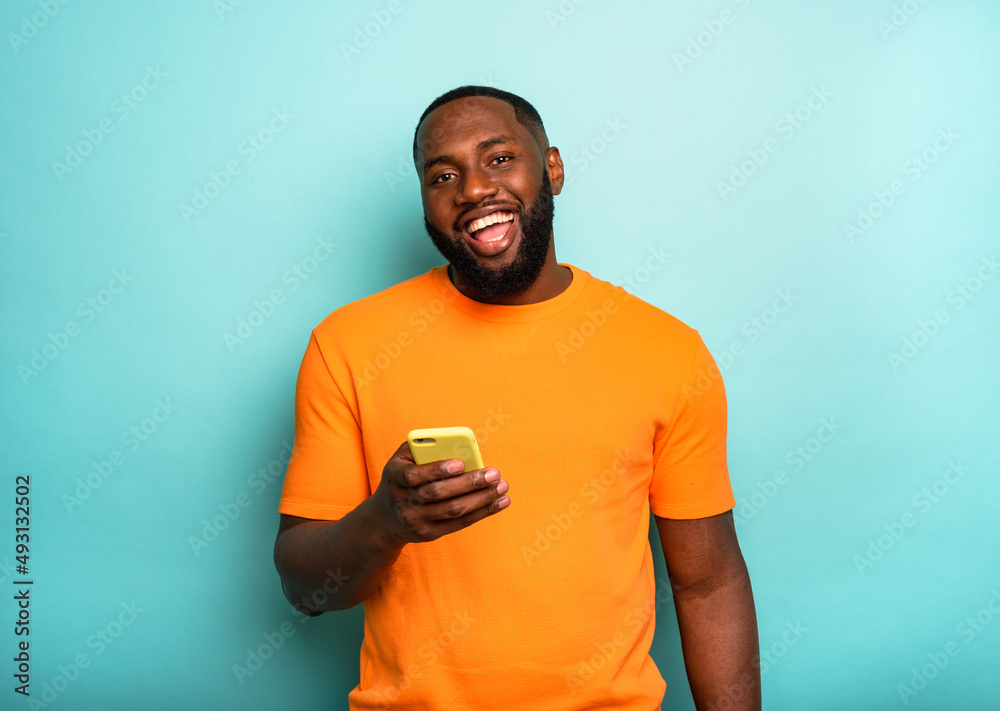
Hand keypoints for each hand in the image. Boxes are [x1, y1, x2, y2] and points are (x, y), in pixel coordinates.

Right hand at [372, 440, 510, 543]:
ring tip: (501, 486)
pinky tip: (500, 502)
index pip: (414, 476)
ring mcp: (416, 520)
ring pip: (453, 510)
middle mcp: (403, 501)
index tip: (461, 463)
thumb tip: (454, 442)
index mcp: (395, 477)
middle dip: (469, 483)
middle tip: (494, 473)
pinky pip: (459, 524)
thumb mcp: (401, 460)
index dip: (437, 470)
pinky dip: (482, 512)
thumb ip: (421, 447)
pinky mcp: (429, 534)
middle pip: (438, 494)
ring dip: (481, 499)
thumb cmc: (401, 479)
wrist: (384, 518)